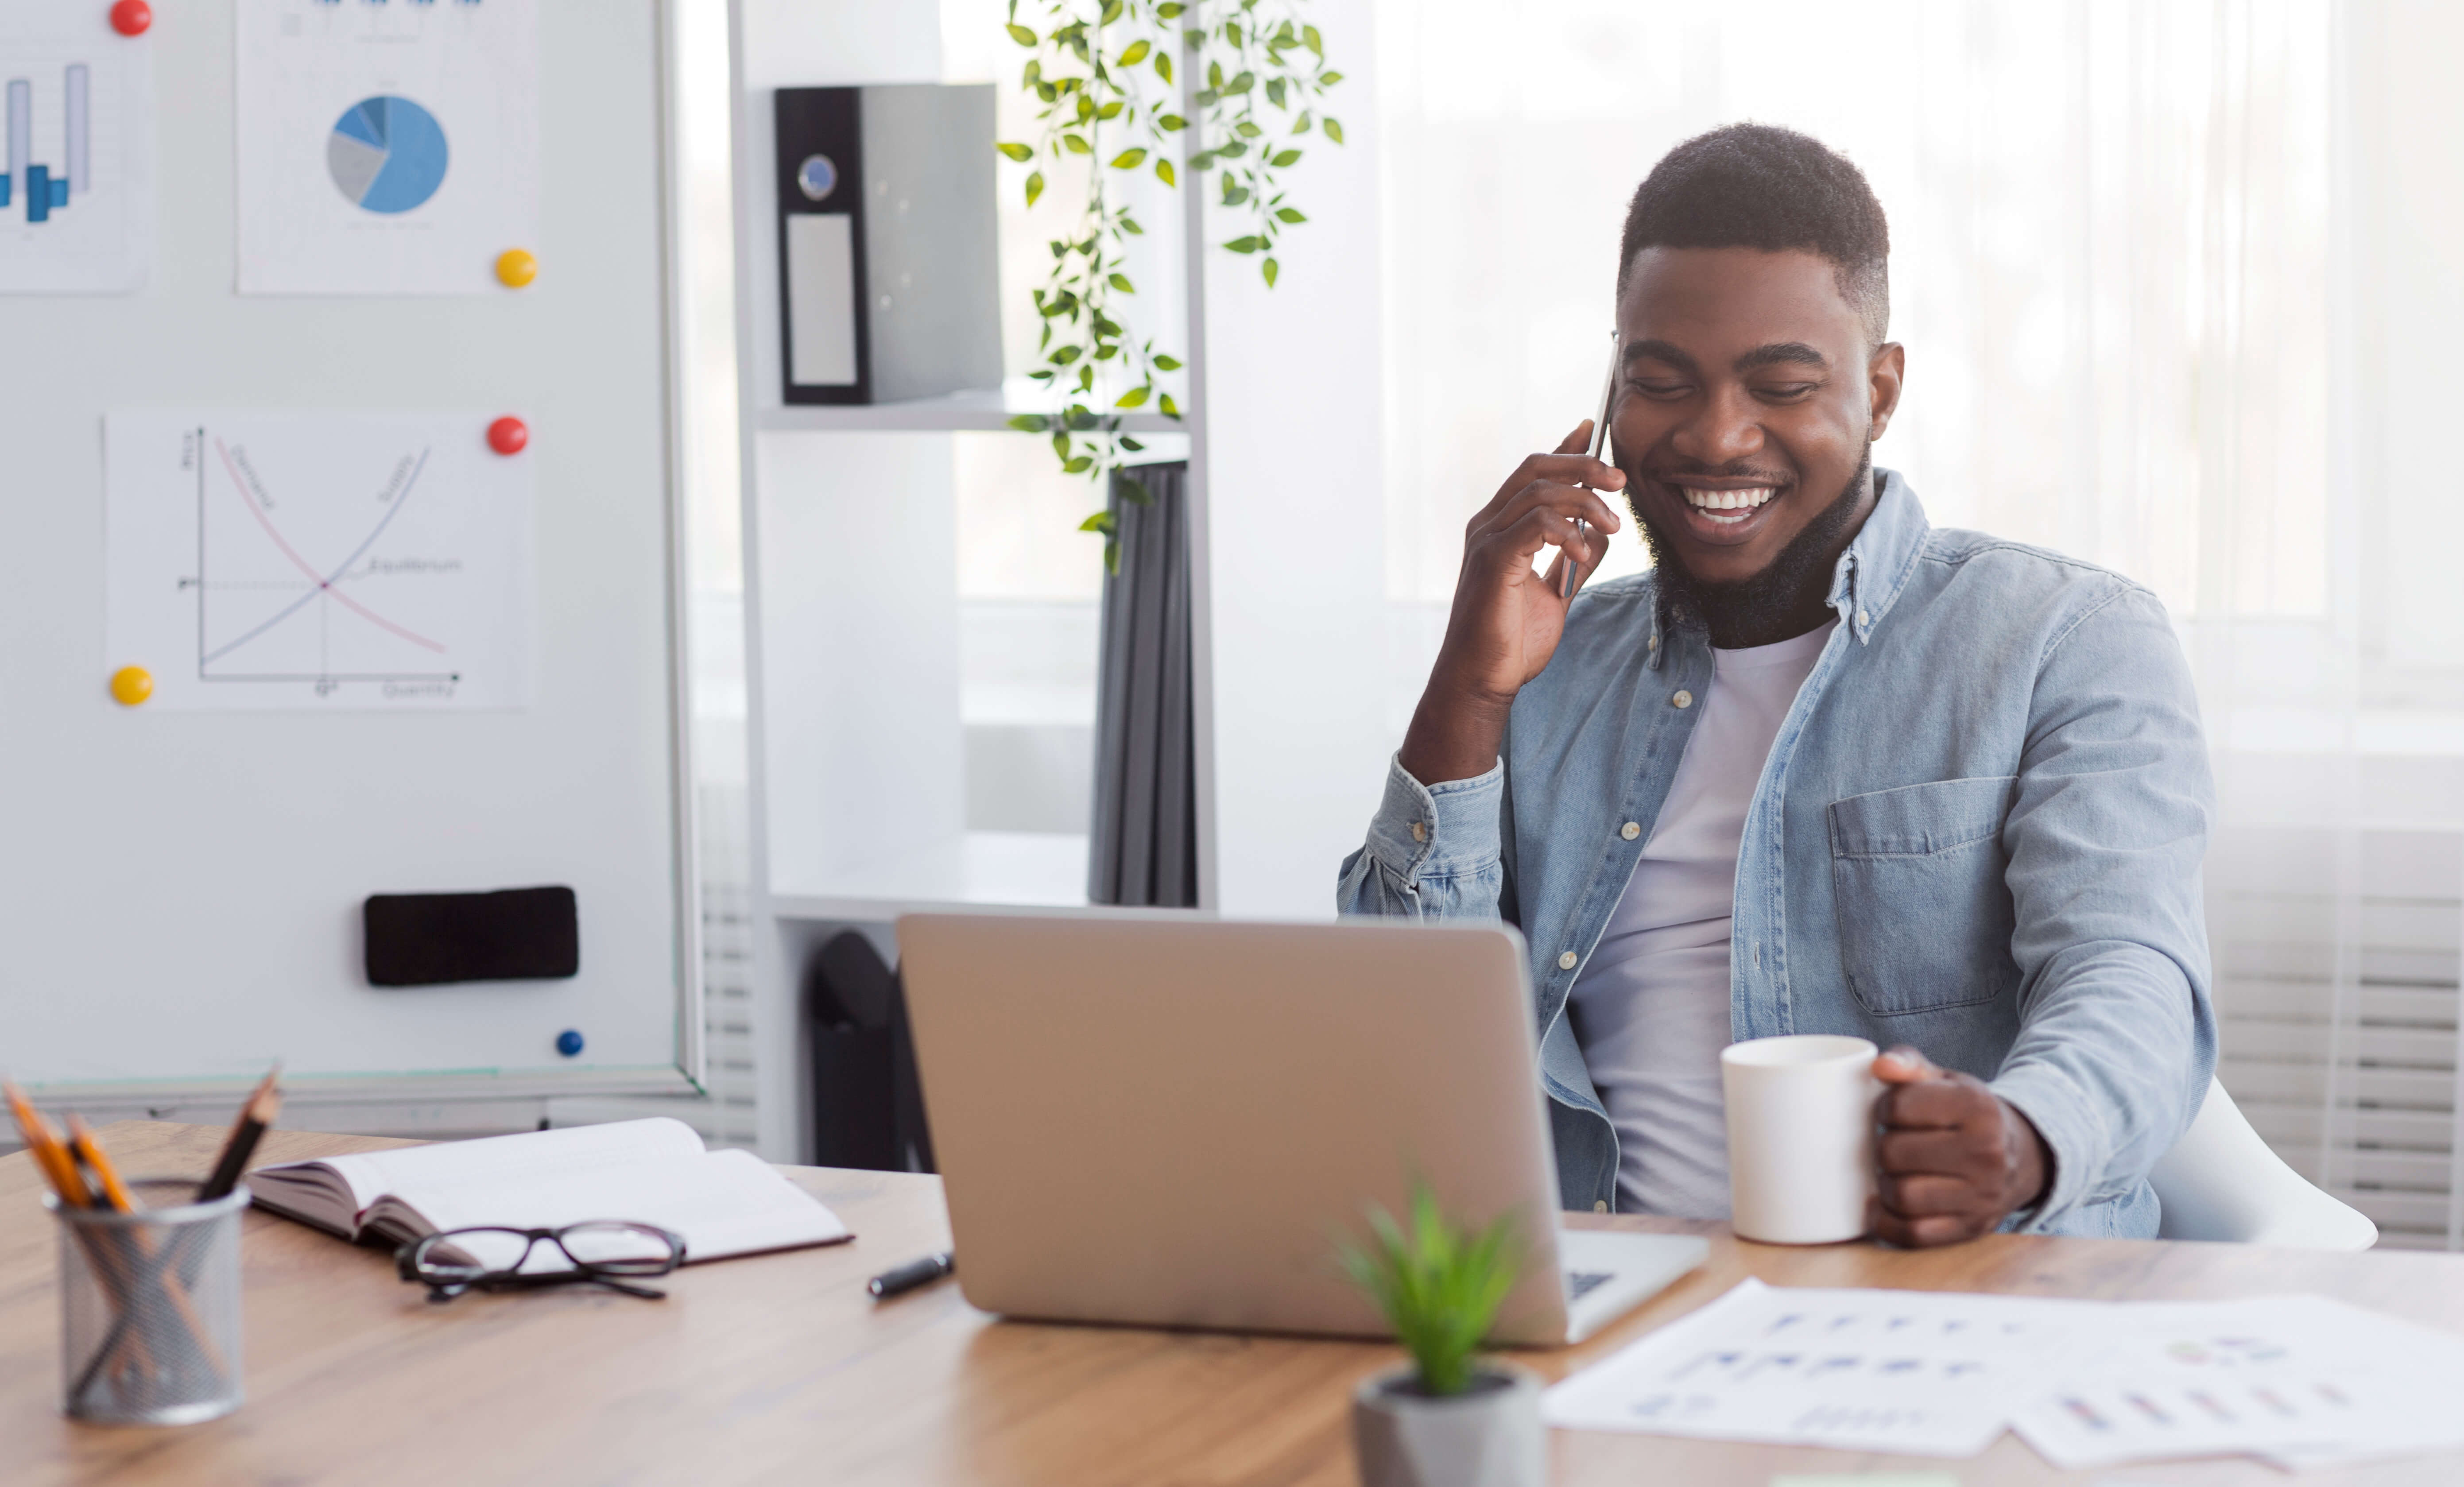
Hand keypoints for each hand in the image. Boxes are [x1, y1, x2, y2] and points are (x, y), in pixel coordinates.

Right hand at [1398, 422, 1624, 783]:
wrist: (1483, 680)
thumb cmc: (1512, 642)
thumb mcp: (1556, 593)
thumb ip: (1576, 559)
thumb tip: (1602, 533)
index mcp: (1500, 529)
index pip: (1534, 473)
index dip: (1564, 447)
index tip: (1592, 428)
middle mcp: (1487, 526)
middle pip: (1536, 469)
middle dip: (1583, 465)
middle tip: (1620, 480)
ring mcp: (1486, 541)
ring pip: (1538, 492)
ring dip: (1584, 501)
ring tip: (1613, 524)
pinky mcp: (1492, 561)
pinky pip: (1533, 524)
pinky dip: (1566, 531)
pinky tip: (1583, 551)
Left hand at [1866, 1046, 2051, 1247]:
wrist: (2024, 1156)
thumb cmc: (1970, 1115)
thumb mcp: (1948, 1081)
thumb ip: (1909, 1064)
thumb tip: (1880, 1066)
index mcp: (1977, 1107)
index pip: (1898, 1106)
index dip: (1884, 1109)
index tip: (1893, 1114)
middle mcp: (1986, 1153)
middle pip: (1893, 1153)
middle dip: (1883, 1148)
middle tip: (1894, 1145)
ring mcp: (1982, 1195)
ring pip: (1901, 1196)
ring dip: (1884, 1185)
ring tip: (1895, 1173)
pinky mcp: (1972, 1228)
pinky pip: (1913, 1234)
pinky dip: (1888, 1223)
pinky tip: (1885, 1206)